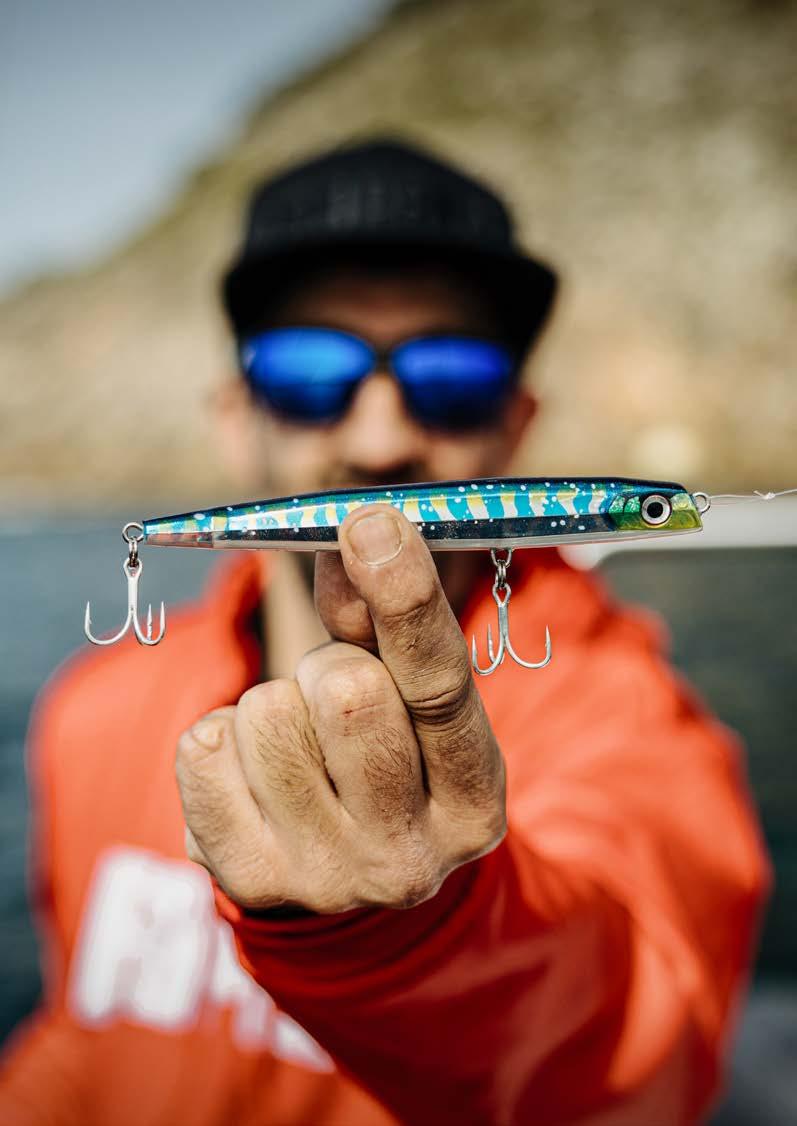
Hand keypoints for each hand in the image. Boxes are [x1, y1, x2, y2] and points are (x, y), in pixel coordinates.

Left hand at [176, 505, 505, 913]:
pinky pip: (202, 747)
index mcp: (473, 800)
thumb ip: (383, 621)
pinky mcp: (246, 882)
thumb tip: (349, 539)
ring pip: (265, 712)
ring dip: (273, 703)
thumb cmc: (386, 759)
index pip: (440, 684)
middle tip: (334, 695)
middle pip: (346, 690)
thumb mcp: (408, 699)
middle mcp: (409, 857)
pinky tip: (252, 772)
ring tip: (297, 743)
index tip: (370, 522)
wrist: (344, 880)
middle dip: (327, 664)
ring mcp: (325, 878)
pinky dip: (221, 737)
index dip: (404, 595)